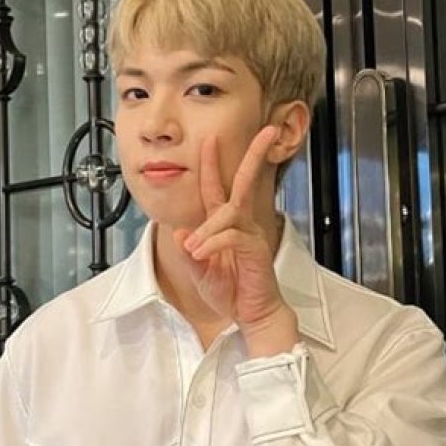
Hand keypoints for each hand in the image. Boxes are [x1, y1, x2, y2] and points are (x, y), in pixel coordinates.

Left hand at [176, 127, 298, 356]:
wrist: (251, 314)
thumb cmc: (231, 292)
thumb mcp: (200, 273)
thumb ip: (189, 254)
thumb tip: (180, 233)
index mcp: (225, 225)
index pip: (217, 189)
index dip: (212, 165)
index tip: (209, 139)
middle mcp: (241, 224)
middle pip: (245, 182)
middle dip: (254, 155)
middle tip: (265, 130)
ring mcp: (251, 235)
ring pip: (230, 213)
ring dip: (208, 228)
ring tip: (194, 249)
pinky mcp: (256, 250)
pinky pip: (233, 237)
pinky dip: (214, 242)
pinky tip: (202, 253)